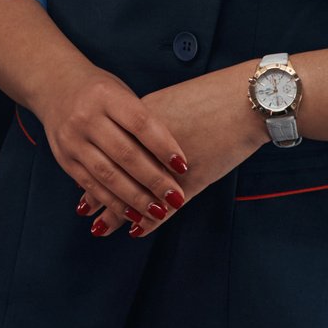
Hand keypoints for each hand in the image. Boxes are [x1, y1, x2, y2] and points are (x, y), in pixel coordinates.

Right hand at [30, 62, 190, 239]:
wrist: (54, 85)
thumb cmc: (100, 90)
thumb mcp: (121, 92)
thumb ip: (141, 121)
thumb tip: (172, 159)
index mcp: (106, 95)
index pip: (140, 124)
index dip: (163, 147)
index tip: (184, 167)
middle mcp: (86, 117)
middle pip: (125, 153)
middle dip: (153, 179)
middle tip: (176, 198)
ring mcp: (72, 140)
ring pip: (107, 175)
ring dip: (135, 197)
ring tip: (158, 212)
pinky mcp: (64, 159)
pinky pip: (91, 185)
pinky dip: (113, 202)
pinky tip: (132, 214)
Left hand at [91, 66, 268, 237]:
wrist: (247, 101)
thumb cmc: (214, 96)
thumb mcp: (172, 103)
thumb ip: (149, 120)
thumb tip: (132, 131)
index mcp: (140, 121)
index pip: (108, 151)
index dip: (93, 169)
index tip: (80, 182)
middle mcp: (148, 146)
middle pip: (115, 175)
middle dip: (98, 195)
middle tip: (84, 210)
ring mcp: (168, 166)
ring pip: (134, 195)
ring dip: (117, 213)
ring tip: (100, 227)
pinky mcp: (190, 182)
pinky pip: (164, 208)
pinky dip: (150, 220)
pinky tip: (137, 231)